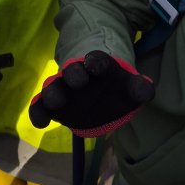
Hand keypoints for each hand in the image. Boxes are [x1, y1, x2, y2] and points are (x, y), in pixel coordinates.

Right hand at [28, 50, 154, 135]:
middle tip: (77, 81)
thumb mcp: (129, 87)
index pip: (97, 60)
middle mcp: (77, 75)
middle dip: (74, 74)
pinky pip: (41, 107)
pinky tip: (40, 124)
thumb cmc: (115, 88)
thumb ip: (139, 88)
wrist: (99, 95)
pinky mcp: (52, 105)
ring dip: (53, 93)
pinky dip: (38, 113)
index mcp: (98, 66)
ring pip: (54, 87)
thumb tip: (147, 92)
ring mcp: (63, 89)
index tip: (96, 65)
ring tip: (55, 102)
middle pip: (72, 71)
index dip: (96, 61)